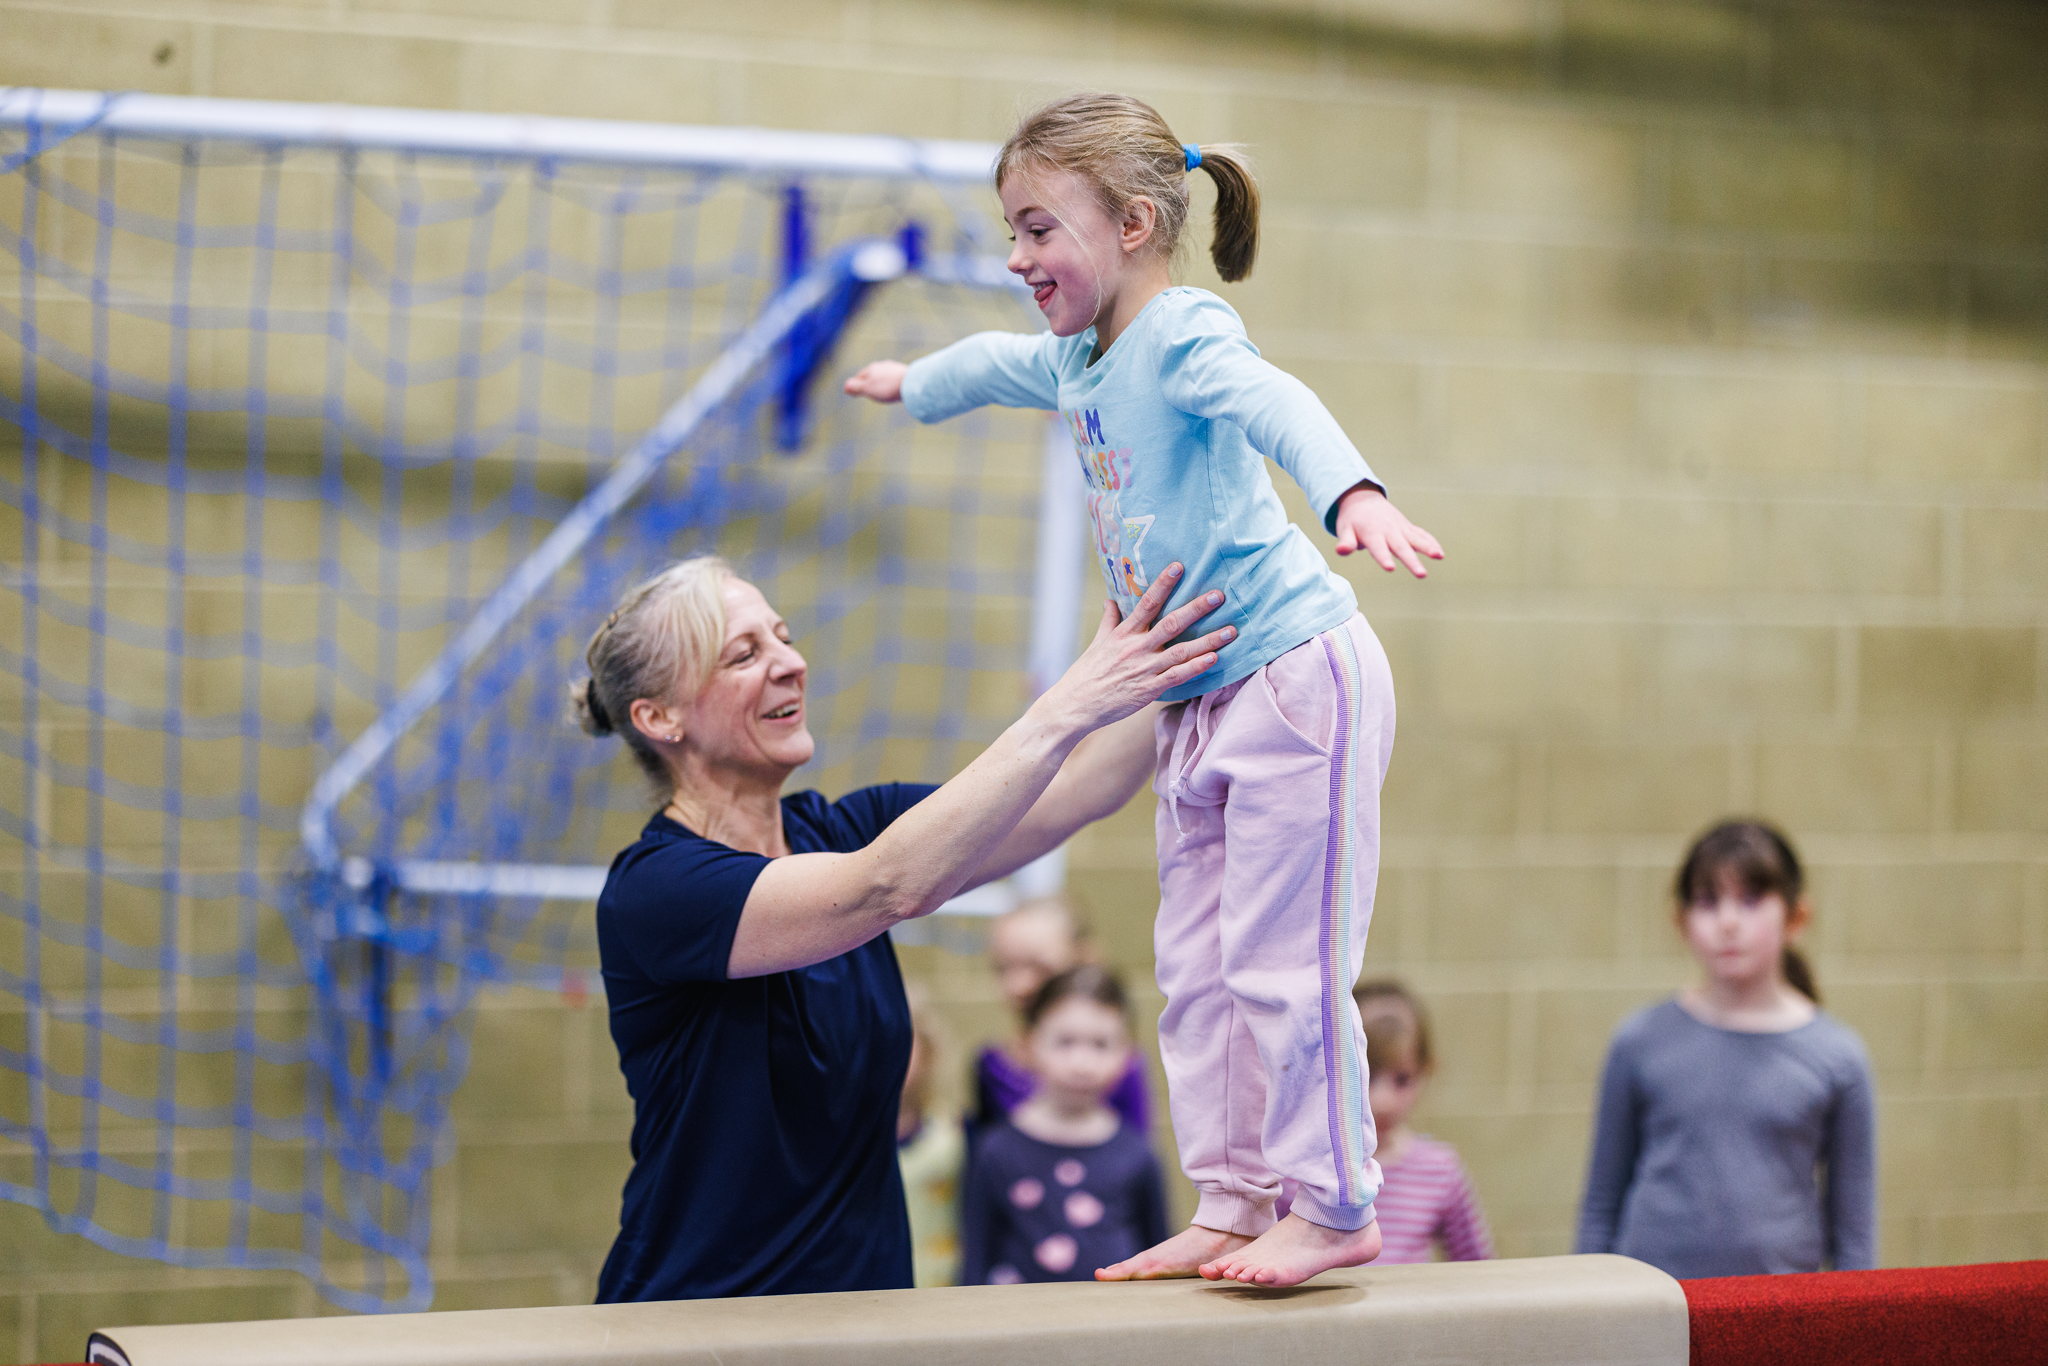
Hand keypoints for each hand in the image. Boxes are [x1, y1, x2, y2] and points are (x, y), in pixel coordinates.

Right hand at [843, 360, 906, 402]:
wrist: (911, 384)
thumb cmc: (888, 387)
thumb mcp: (868, 389)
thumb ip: (856, 387)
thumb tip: (845, 386)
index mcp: (871, 369)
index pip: (860, 377)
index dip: (856, 385)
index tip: (853, 391)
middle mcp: (881, 365)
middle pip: (871, 375)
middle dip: (868, 382)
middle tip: (867, 391)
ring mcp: (893, 368)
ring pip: (883, 375)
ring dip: (881, 382)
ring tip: (881, 390)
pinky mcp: (904, 372)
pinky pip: (893, 378)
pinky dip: (891, 383)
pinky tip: (894, 388)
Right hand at [1042, 565, 1233, 734]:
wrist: (1075, 706)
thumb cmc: (1086, 674)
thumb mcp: (1097, 643)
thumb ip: (1109, 621)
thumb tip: (1112, 600)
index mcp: (1123, 633)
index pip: (1146, 603)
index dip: (1163, 584)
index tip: (1178, 566)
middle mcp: (1136, 648)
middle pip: (1171, 623)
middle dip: (1197, 608)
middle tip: (1219, 595)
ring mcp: (1144, 669)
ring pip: (1181, 651)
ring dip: (1208, 640)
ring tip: (1231, 631)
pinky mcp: (1149, 689)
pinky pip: (1177, 677)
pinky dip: (1196, 667)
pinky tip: (1214, 659)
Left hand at [1332, 484, 1442, 577]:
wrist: (1363, 500)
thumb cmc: (1352, 520)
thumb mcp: (1344, 529)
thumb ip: (1345, 542)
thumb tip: (1340, 551)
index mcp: (1372, 533)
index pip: (1378, 548)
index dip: (1384, 557)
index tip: (1390, 568)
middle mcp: (1389, 531)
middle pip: (1401, 547)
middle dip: (1412, 560)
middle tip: (1421, 574)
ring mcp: (1400, 528)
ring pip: (1416, 539)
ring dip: (1428, 547)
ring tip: (1439, 556)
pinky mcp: (1407, 528)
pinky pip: (1421, 534)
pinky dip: (1430, 541)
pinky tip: (1440, 553)